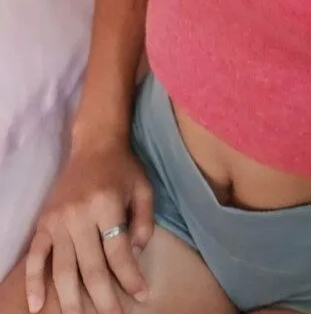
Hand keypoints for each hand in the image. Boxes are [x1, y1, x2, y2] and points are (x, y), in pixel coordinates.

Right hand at [24, 141, 154, 313]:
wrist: (93, 144)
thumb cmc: (123, 168)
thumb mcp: (144, 188)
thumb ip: (145, 222)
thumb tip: (136, 256)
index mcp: (107, 204)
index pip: (119, 252)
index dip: (131, 278)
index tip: (141, 296)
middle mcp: (79, 214)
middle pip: (91, 267)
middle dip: (105, 298)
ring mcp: (58, 221)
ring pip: (64, 269)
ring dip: (73, 300)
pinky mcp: (43, 224)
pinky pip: (36, 257)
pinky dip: (34, 283)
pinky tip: (38, 306)